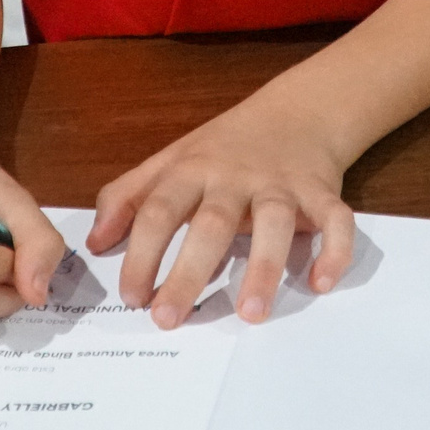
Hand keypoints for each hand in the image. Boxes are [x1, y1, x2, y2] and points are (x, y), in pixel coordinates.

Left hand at [87, 95, 356, 329]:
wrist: (298, 111)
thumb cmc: (224, 148)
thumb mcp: (170, 161)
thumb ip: (128, 197)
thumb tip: (95, 242)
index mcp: (192, 169)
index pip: (160, 211)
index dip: (141, 253)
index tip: (131, 296)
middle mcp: (235, 176)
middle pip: (210, 224)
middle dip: (188, 272)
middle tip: (168, 318)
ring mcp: (280, 183)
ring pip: (273, 223)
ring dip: (263, 268)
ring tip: (250, 314)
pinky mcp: (321, 192)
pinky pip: (335, 219)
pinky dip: (334, 249)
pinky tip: (321, 283)